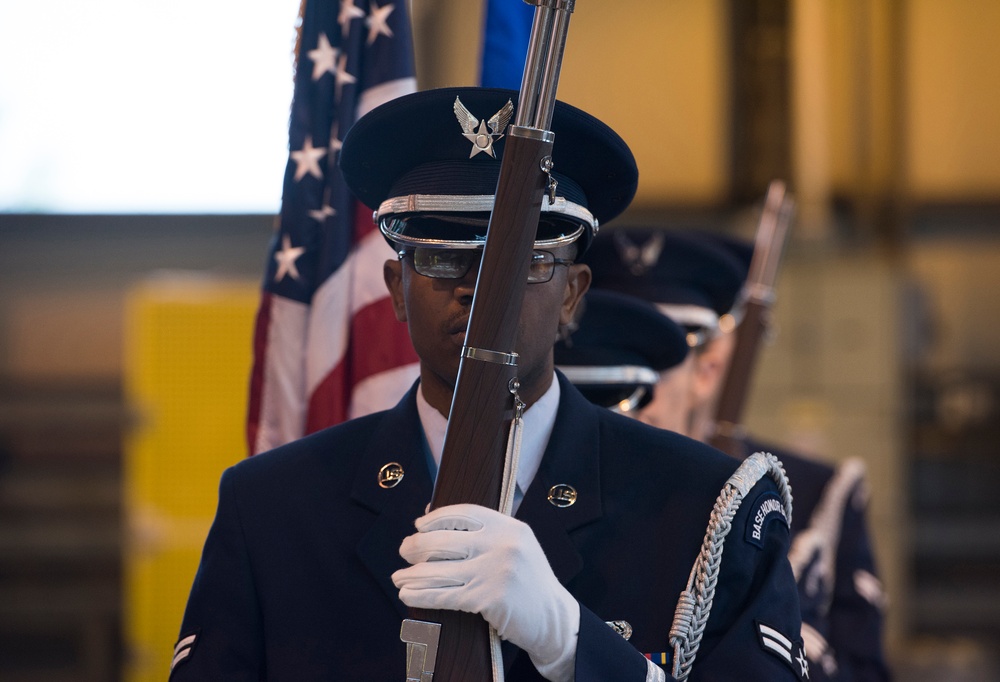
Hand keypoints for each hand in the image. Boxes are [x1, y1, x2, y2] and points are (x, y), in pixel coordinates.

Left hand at [392, 503, 578, 680]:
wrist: (553, 618)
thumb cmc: (528, 581)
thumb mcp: (516, 545)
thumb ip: (482, 531)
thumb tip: (430, 514)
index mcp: (509, 526)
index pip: (463, 513)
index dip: (436, 518)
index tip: (419, 524)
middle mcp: (502, 545)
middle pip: (444, 541)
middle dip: (417, 546)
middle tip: (403, 550)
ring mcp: (494, 572)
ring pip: (439, 570)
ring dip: (412, 575)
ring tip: (398, 577)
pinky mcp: (487, 598)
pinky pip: (444, 595)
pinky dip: (421, 595)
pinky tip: (408, 594)